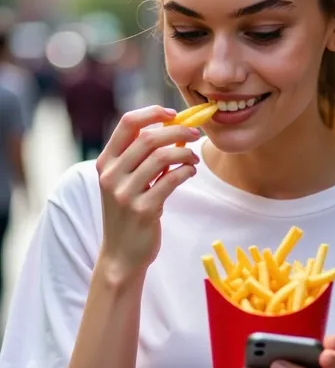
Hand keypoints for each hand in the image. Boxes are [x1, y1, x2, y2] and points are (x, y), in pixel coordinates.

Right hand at [96, 105, 200, 275]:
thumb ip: (140, 157)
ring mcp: (125, 193)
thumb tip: (173, 128)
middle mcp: (111, 175)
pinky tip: (190, 172)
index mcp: (105, 162)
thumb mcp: (124, 182)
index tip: (172, 114)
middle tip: (195, 134)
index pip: (127, 124)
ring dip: (185, 153)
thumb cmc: (128, 213)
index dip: (152, 113)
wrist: (121, 254)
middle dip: (177, 131)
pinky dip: (186, 171)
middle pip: (148, 138)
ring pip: (161, 157)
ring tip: (194, 159)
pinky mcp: (143, 210)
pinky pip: (171, 180)